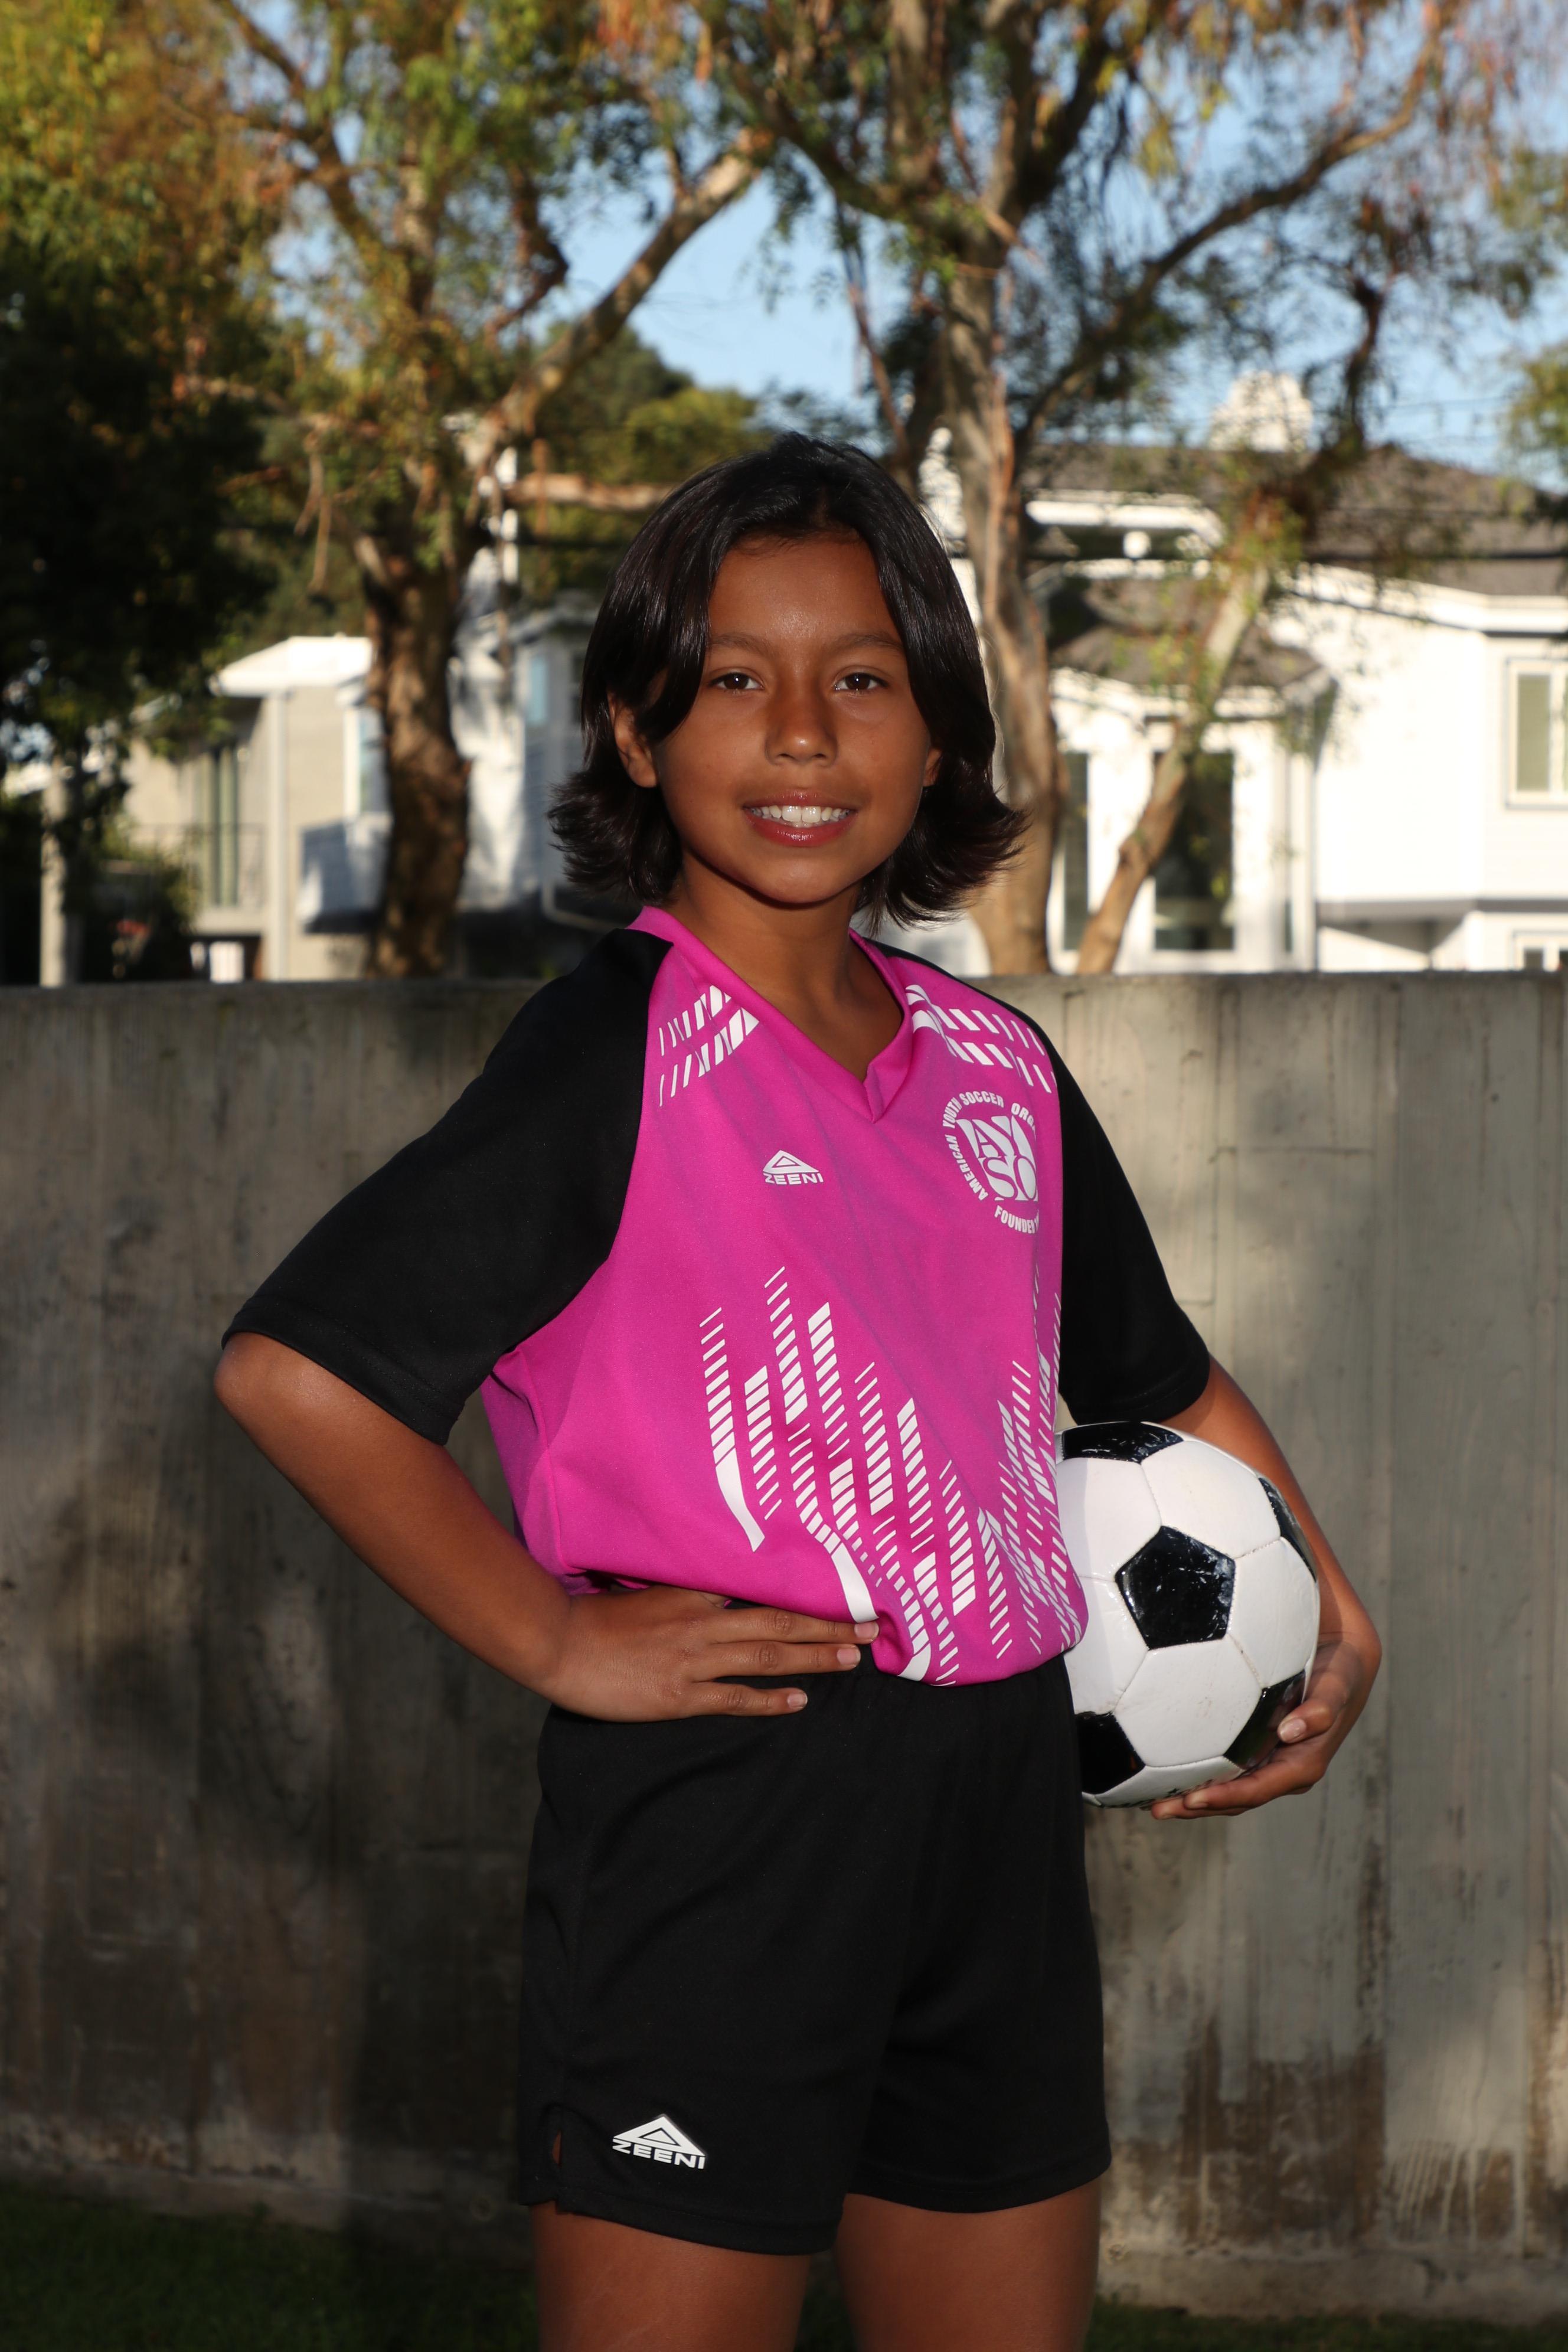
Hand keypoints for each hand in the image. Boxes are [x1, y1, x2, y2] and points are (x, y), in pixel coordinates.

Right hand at [537, 1586, 878, 1720]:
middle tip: (869, 1629)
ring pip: (767, 1657)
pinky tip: (799, 1701)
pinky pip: (734, 1698)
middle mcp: (702, 1623)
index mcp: (695, 1593)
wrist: (559, 1644)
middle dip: (828, 1625)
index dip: (806, 1596)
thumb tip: (728, 1589)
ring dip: (812, 1658)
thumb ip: (690, 1590)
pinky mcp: (679, 1696)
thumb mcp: (650, 1590)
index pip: (762, 1592)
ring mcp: (693, 1661)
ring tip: (849, 1660)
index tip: (842, 1595)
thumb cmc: (598, 1616)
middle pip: (779, 1622)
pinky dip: (769, 1700)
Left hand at [1148, 1620, 1378, 1820]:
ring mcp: (1269, 1763)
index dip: (1225, 1798)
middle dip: (1197, 1807)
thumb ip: (1320, 1708)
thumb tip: (1291, 1729)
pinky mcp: (1256, 1750)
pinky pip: (1224, 1770)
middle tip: (1156, 1809)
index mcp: (1302, 1765)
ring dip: (1191, 1798)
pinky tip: (1165, 1770)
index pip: (1257, 1790)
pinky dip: (1197, 1775)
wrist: (1342, 1663)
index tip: (1192, 1799)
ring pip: (1226, 1789)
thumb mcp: (1336, 1686)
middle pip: (1235, 1799)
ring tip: (1151, 1801)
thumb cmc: (1339, 1673)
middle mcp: (1282, 1771)